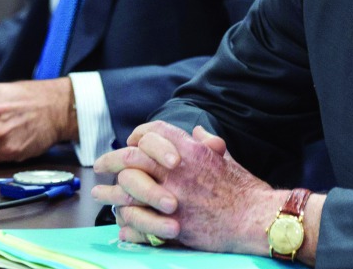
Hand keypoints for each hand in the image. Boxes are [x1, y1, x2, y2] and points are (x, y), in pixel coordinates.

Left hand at [92, 121, 296, 255]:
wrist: (253, 217)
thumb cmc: (243, 188)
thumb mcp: (226, 157)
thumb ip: (207, 143)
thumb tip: (196, 131)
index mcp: (191, 150)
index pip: (154, 132)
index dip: (139, 134)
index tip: (130, 141)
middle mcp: (178, 169)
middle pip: (132, 156)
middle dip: (112, 159)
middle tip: (101, 164)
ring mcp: (172, 196)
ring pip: (127, 188)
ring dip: (110, 190)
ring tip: (99, 192)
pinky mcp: (171, 221)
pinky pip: (136, 218)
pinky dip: (124, 219)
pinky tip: (117, 219)